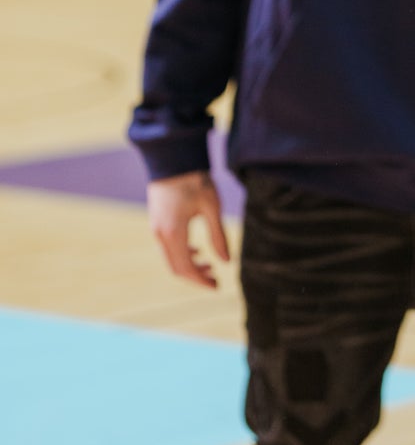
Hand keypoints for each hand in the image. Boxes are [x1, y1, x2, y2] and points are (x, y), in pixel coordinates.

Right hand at [147, 172, 230, 288]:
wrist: (172, 157)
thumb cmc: (194, 180)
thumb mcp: (212, 206)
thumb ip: (218, 235)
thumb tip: (226, 261)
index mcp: (173, 233)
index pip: (186, 268)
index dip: (201, 281)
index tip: (217, 286)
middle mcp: (161, 235)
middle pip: (176, 268)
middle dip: (196, 277)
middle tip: (216, 279)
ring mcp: (156, 229)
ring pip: (171, 258)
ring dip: (190, 265)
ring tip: (210, 265)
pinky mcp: (157, 222)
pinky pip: (168, 247)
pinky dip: (183, 254)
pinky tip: (198, 251)